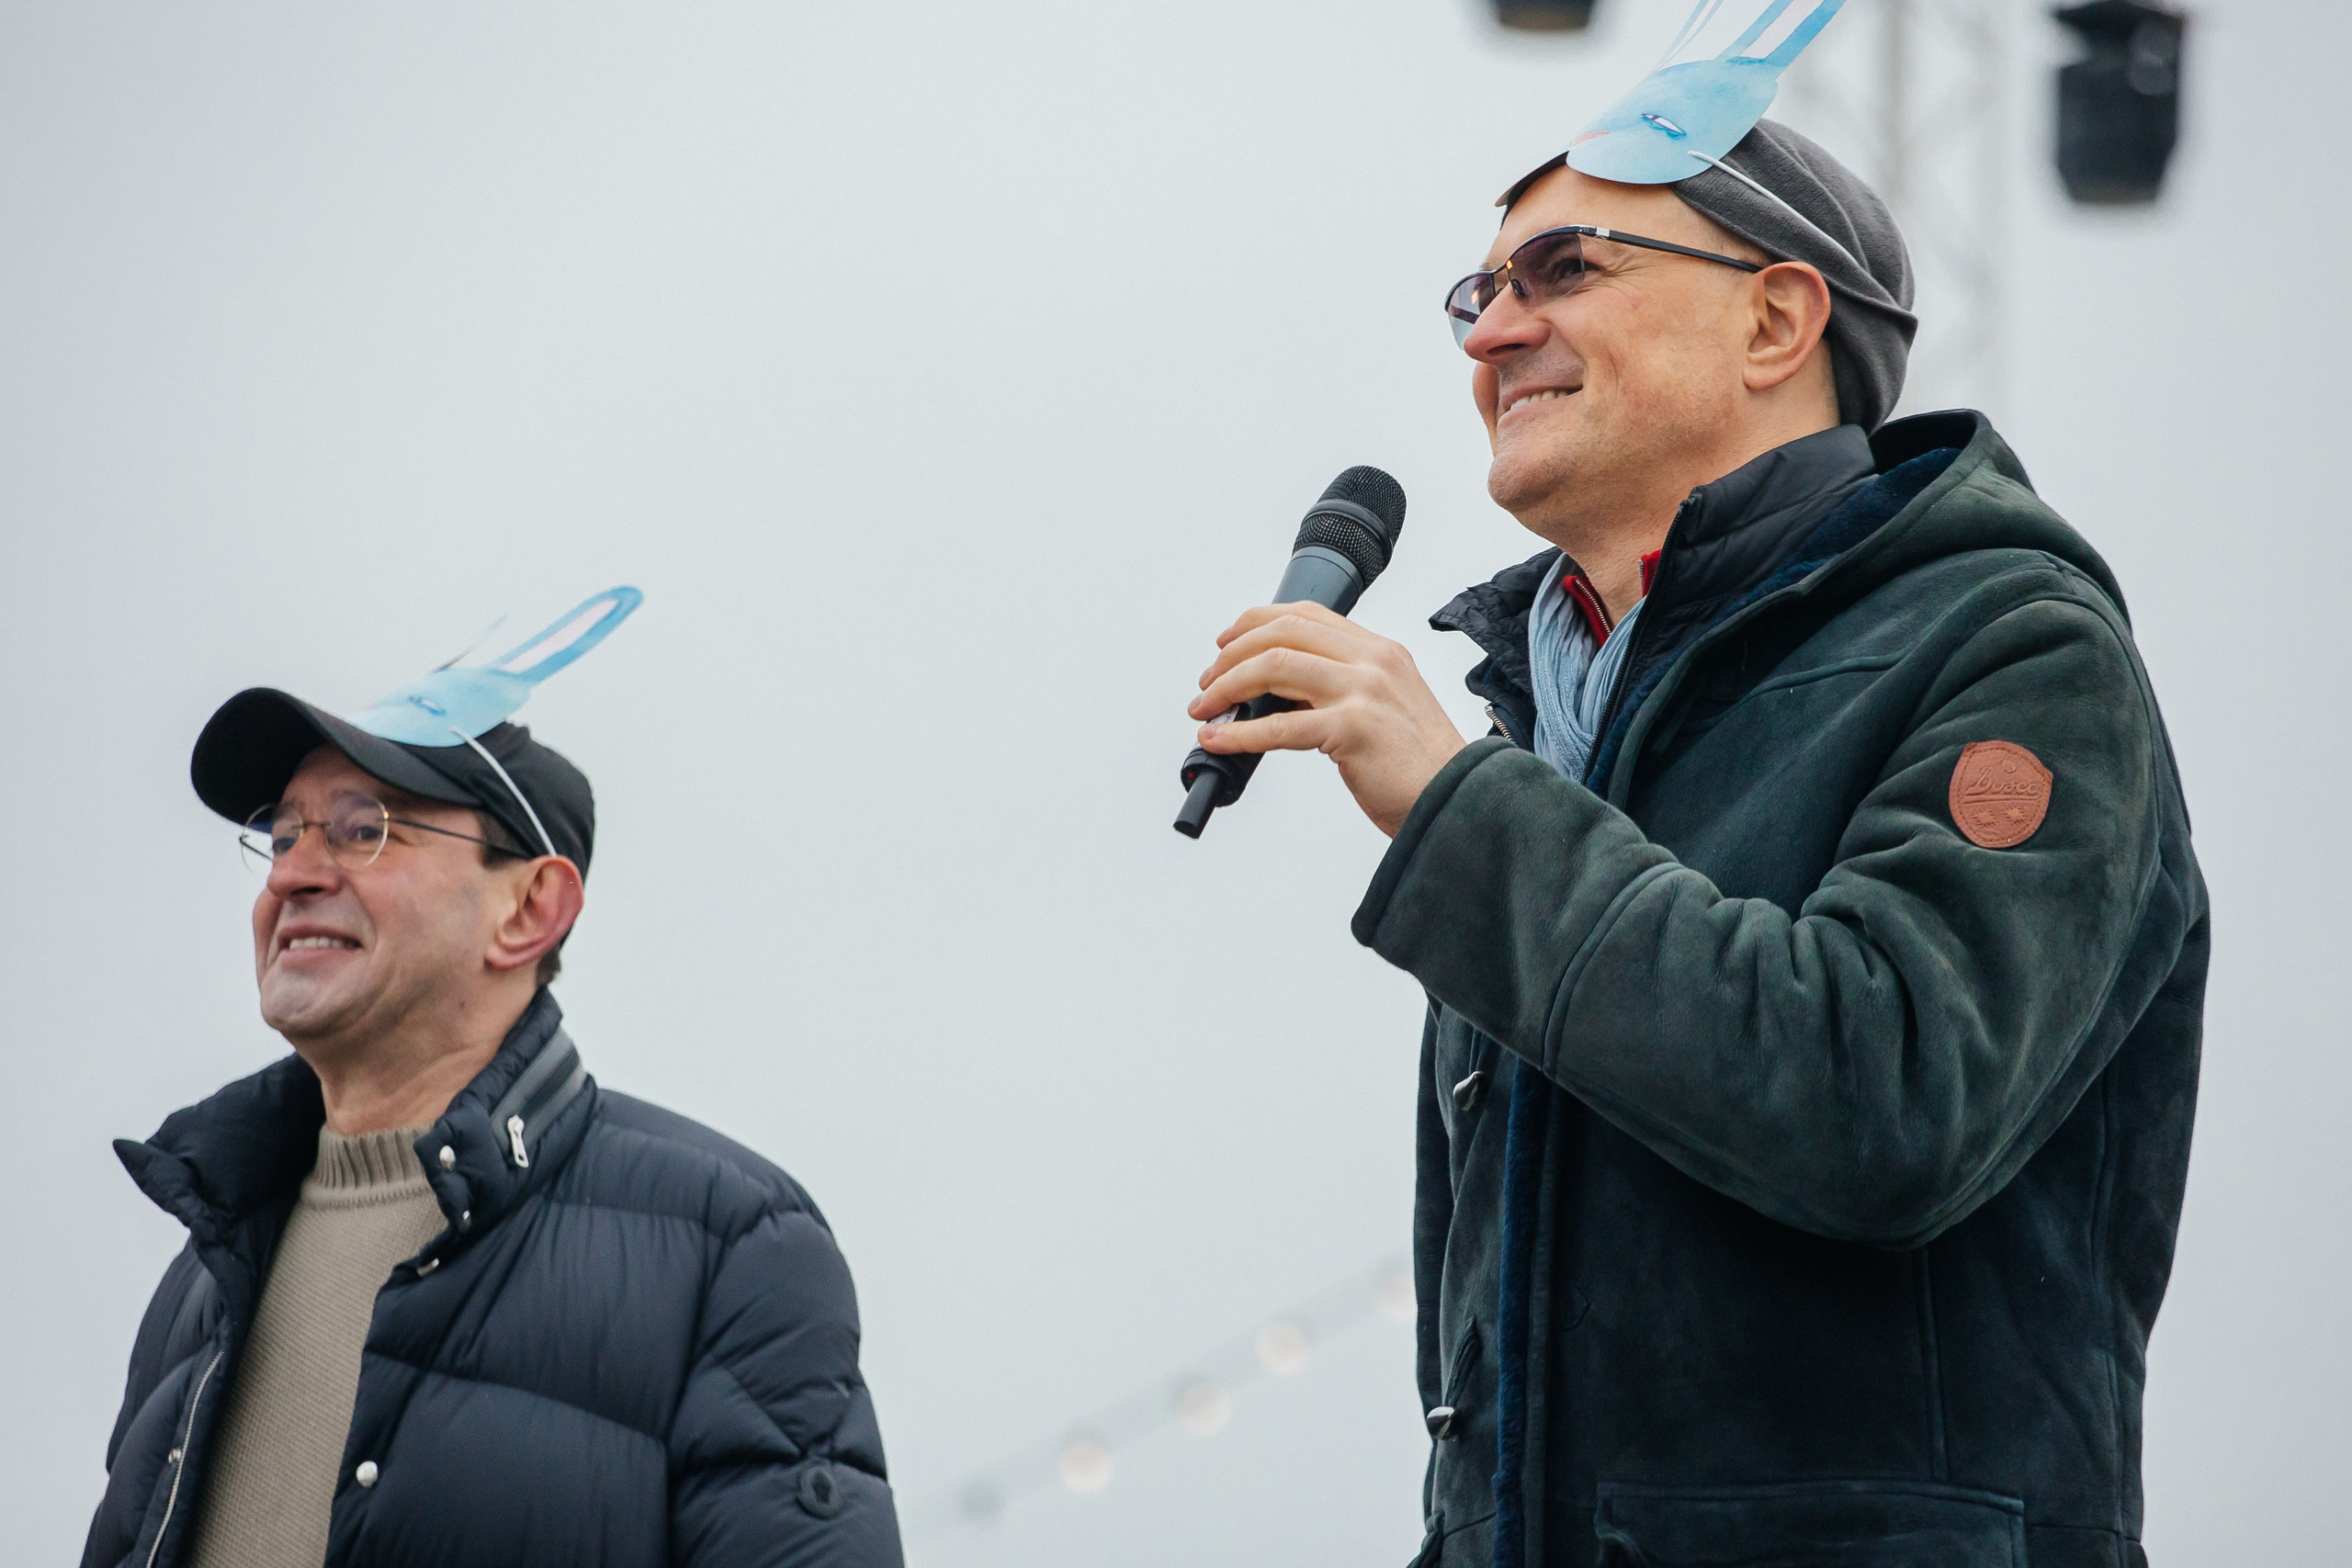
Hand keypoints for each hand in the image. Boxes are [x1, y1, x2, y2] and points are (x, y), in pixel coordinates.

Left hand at [1188, 601, 1467, 837]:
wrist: (1460, 801)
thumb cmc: (1417, 766)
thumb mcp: (1384, 708)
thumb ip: (1340, 689)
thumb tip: (1272, 694)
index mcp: (1380, 651)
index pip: (1306, 615)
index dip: (1255, 623)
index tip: (1226, 645)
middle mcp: (1373, 660)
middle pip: (1281, 634)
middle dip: (1231, 657)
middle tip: (1207, 685)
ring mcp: (1364, 691)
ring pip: (1273, 667)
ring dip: (1226, 688)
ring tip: (1205, 711)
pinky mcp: (1353, 729)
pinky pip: (1279, 725)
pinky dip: (1239, 733)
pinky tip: (1219, 741)